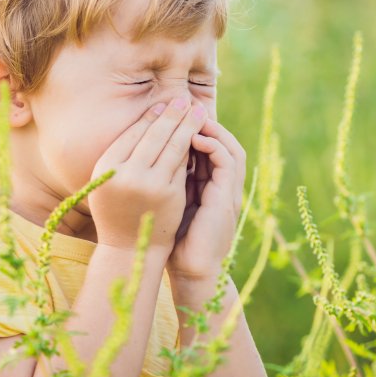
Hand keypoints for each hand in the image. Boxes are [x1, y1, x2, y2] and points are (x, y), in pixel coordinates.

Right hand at [88, 98, 208, 253]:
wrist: (128, 249)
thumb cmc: (116, 210)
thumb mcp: (108, 181)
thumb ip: (122, 155)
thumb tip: (148, 118)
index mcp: (105, 167)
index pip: (133, 133)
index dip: (150, 117)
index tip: (163, 104)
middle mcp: (126, 173)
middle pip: (154, 135)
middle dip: (172, 114)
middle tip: (184, 99)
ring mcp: (150, 184)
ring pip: (172, 146)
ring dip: (187, 125)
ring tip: (197, 111)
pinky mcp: (170, 194)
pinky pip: (182, 164)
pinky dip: (191, 148)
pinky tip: (199, 135)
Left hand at [167, 117, 245, 282]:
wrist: (190, 271)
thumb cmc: (174, 240)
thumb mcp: (170, 203)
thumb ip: (168, 181)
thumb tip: (145, 157)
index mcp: (210, 186)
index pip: (209, 147)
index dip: (194, 128)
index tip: (173, 114)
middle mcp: (223, 186)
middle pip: (223, 142)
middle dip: (204, 122)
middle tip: (184, 105)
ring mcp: (229, 192)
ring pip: (230, 147)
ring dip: (212, 129)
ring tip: (190, 116)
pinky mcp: (228, 198)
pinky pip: (228, 162)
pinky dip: (213, 146)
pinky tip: (194, 138)